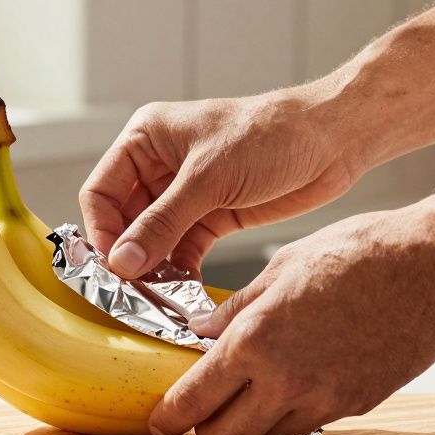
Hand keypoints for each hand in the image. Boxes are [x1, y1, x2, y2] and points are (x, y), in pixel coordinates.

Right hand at [79, 85, 366, 278]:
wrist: (333, 141)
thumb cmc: (271, 136)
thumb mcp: (209, 179)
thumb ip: (162, 223)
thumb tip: (122, 262)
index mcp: (147, 138)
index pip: (101, 191)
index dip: (102, 231)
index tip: (113, 267)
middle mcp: (159, 165)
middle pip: (123, 220)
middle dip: (128, 255)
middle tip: (132, 292)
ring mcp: (185, 193)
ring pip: (152, 240)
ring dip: (153, 268)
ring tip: (158, 299)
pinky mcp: (212, 215)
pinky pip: (181, 250)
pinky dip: (179, 272)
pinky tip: (183, 294)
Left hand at [147, 206, 434, 434]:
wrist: (434, 267)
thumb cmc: (361, 253)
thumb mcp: (281, 267)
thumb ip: (235, 309)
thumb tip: (200, 332)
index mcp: (256, 341)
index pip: (193, 402)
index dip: (168, 419)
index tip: (160, 421)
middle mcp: (287, 380)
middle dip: (205, 431)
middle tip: (202, 409)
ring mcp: (325, 398)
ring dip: (251, 426)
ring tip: (251, 393)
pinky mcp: (356, 404)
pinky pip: (309, 426)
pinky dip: (292, 416)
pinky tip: (295, 383)